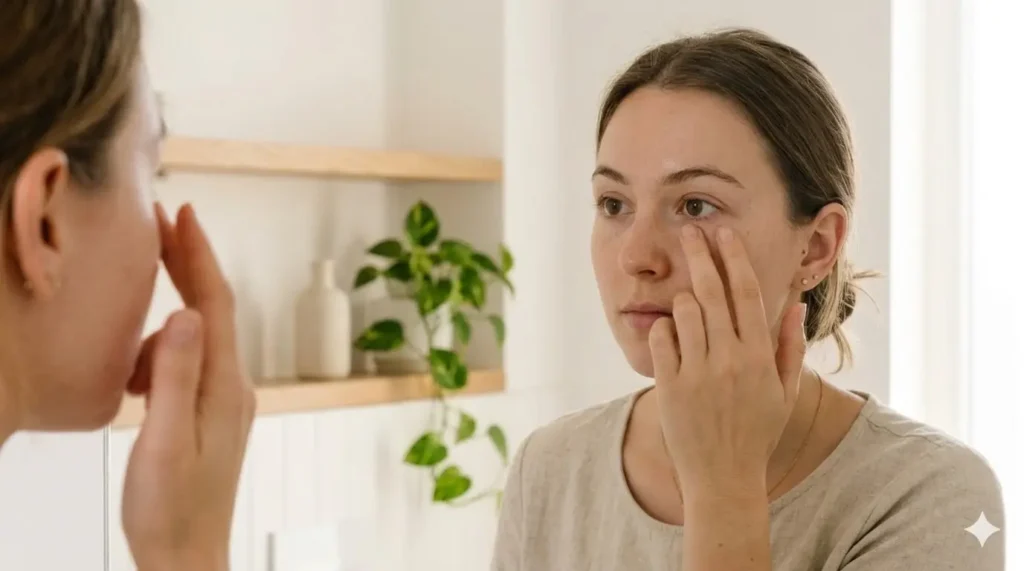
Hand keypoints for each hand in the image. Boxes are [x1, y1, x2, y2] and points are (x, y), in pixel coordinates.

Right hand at [121, 203, 255, 570]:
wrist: (187, 555)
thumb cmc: (171, 508)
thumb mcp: (166, 440)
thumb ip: (176, 377)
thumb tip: (188, 314)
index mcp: (225, 385)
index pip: (217, 304)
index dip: (200, 255)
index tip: (183, 213)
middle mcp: (233, 384)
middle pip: (213, 310)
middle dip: (188, 264)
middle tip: (161, 222)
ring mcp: (224, 399)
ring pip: (196, 338)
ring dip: (164, 324)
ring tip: (131, 352)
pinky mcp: (210, 413)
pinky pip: (186, 365)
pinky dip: (160, 357)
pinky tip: (136, 382)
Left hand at [649, 225, 805, 499]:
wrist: (723, 479)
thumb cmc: (756, 434)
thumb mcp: (783, 393)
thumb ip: (790, 347)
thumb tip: (796, 305)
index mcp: (760, 357)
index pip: (747, 293)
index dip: (734, 258)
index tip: (723, 233)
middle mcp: (730, 360)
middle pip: (712, 291)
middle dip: (700, 254)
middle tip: (689, 230)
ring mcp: (698, 373)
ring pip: (684, 310)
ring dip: (682, 298)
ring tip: (686, 302)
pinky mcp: (670, 386)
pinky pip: (661, 338)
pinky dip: (663, 329)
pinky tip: (671, 334)